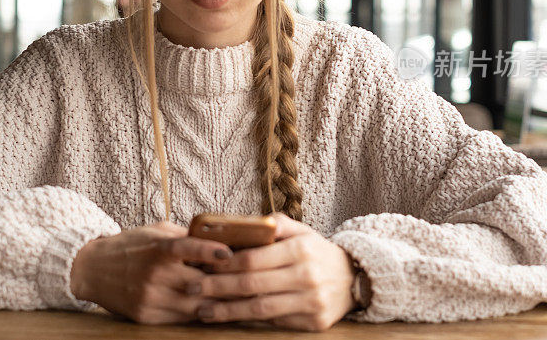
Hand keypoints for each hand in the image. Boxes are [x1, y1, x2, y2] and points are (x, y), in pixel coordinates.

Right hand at [70, 221, 232, 324]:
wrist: (93, 269)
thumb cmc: (131, 246)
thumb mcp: (156, 232)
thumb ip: (185, 237)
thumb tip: (220, 239)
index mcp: (158, 248)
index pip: (188, 249)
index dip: (211, 252)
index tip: (229, 253)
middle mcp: (154, 274)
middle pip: (199, 283)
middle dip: (223, 282)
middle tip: (244, 279)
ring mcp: (150, 298)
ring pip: (195, 305)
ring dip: (217, 302)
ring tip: (236, 298)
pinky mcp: (146, 316)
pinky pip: (181, 319)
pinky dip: (199, 313)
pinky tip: (212, 308)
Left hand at [190, 212, 356, 331]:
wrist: (354, 278)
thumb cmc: (316, 251)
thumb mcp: (301, 231)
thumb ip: (274, 225)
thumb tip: (242, 222)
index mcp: (300, 249)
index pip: (253, 258)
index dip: (224, 264)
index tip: (202, 265)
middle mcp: (307, 276)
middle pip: (252, 284)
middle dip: (217, 287)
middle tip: (192, 288)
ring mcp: (311, 302)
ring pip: (260, 309)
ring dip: (227, 310)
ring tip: (203, 310)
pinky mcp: (313, 323)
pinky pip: (274, 323)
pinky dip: (248, 320)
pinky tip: (228, 317)